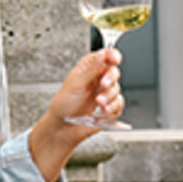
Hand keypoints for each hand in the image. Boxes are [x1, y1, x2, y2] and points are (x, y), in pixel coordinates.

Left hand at [29, 48, 122, 181]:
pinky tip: (104, 111)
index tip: (115, 59)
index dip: (112, 55)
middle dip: (111, 79)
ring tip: (99, 103)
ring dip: (109, 97)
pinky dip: (113, 108)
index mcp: (88, 69)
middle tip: (104, 85)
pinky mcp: (109, 108)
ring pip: (117, 90)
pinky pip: (119, 105)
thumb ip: (91, 69)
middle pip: (114, 72)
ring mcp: (104, 94)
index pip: (104, 56)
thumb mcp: (74, 83)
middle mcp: (97, 80)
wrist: (63, 127)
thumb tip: (101, 54)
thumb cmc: (63, 105)